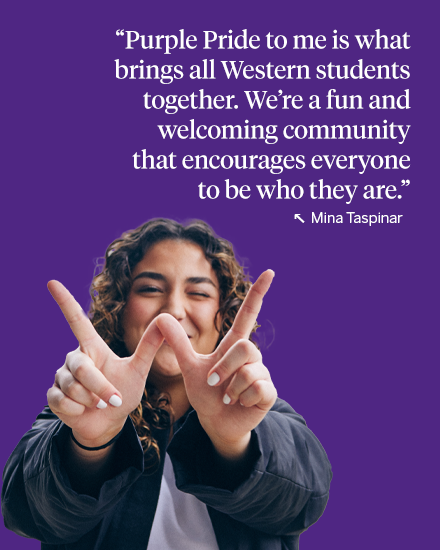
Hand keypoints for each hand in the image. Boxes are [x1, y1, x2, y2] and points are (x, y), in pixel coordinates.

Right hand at [46, 281, 163, 447]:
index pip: (76, 320)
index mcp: (93, 347)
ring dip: (92, 400)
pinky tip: (84, 410)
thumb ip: (149, 345)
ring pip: (73, 387)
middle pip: (81, 368)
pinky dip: (79, 410)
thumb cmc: (123, 391)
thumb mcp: (139, 369)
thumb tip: (166, 318)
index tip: (52, 282)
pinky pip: (63, 401)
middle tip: (113, 400)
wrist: (110, 422)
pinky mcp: (53, 396)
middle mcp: (74, 357)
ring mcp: (61, 377)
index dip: (65, 301)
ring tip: (101, 404)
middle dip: (100, 387)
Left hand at [156, 270, 276, 459]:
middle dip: (224, 367)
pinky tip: (238, 403)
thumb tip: (162, 316)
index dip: (258, 294)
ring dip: (230, 387)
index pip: (247, 314)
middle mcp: (251, 356)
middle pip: (245, 346)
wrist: (215, 422)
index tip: (270, 272)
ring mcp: (262, 373)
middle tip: (213, 383)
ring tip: (226, 395)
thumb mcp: (189, 367)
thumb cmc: (205, 393)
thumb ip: (178, 344)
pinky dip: (240, 398)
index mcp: (234, 345)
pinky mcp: (268, 392)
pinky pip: (257, 388)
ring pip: (249, 371)